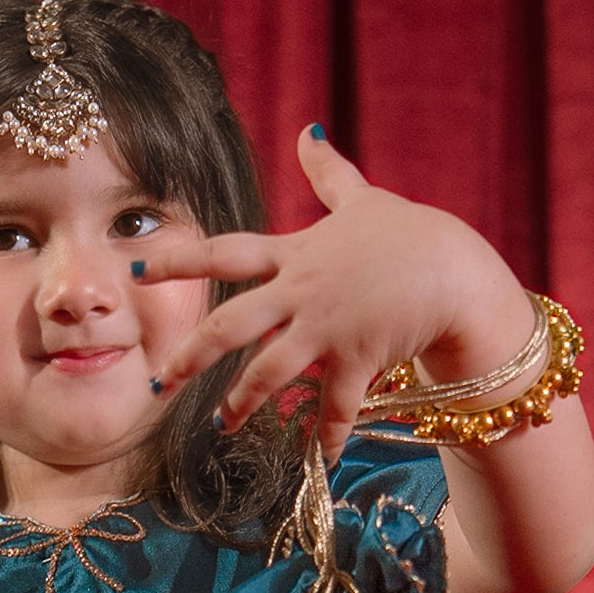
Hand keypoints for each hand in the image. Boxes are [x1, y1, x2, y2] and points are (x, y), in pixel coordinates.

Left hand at [141, 126, 536, 453]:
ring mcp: (326, 327)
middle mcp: (301, 291)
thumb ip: (329, 174)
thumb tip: (307, 132)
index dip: (180, 260)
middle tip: (162, 381)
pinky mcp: (355, 358)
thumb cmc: (409, 235)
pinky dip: (327, 435)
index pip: (226, 252)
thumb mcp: (364, 199)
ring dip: (243, 402)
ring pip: (269, 371)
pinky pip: (334, 406)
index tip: (139, 271)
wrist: (454, 269)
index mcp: (296, 253)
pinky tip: (319, 460)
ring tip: (224, 424)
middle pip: (232, 323)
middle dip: (192, 353)